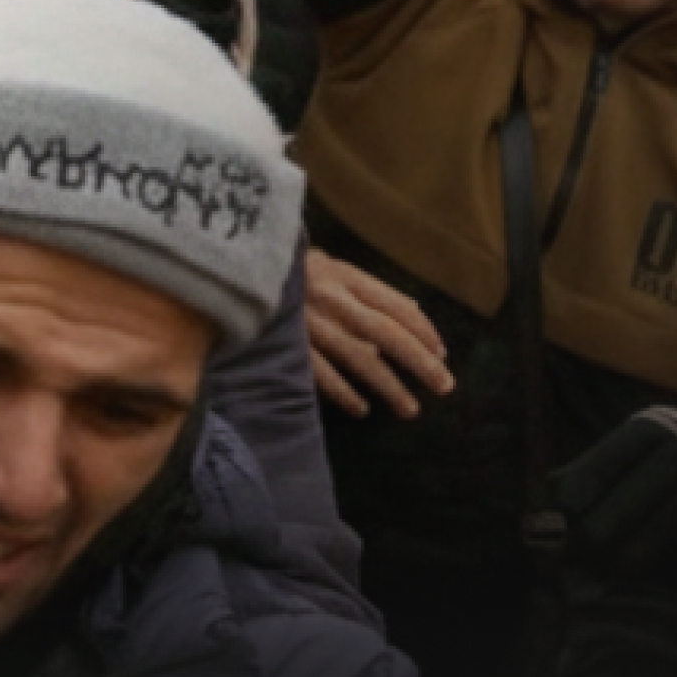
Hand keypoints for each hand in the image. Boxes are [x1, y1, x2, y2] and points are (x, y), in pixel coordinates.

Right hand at [303, 247, 451, 419]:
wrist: (232, 268)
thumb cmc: (287, 271)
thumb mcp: (327, 267)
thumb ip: (364, 289)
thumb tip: (412, 313)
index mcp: (344, 275)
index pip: (396, 305)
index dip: (424, 331)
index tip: (443, 354)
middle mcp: (330, 297)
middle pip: (386, 332)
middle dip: (419, 361)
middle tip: (444, 386)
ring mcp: (308, 322)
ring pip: (358, 358)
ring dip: (388, 386)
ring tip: (409, 408)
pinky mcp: (286, 342)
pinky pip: (320, 373)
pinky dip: (343, 393)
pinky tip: (360, 409)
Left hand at [553, 398, 676, 577]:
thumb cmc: (664, 447)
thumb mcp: (625, 444)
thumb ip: (584, 472)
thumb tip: (540, 512)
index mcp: (647, 430)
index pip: (605, 464)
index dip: (579, 498)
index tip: (558, 527)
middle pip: (639, 495)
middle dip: (604, 531)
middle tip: (582, 558)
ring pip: (675, 519)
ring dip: (641, 552)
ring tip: (614, 571)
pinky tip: (663, 573)